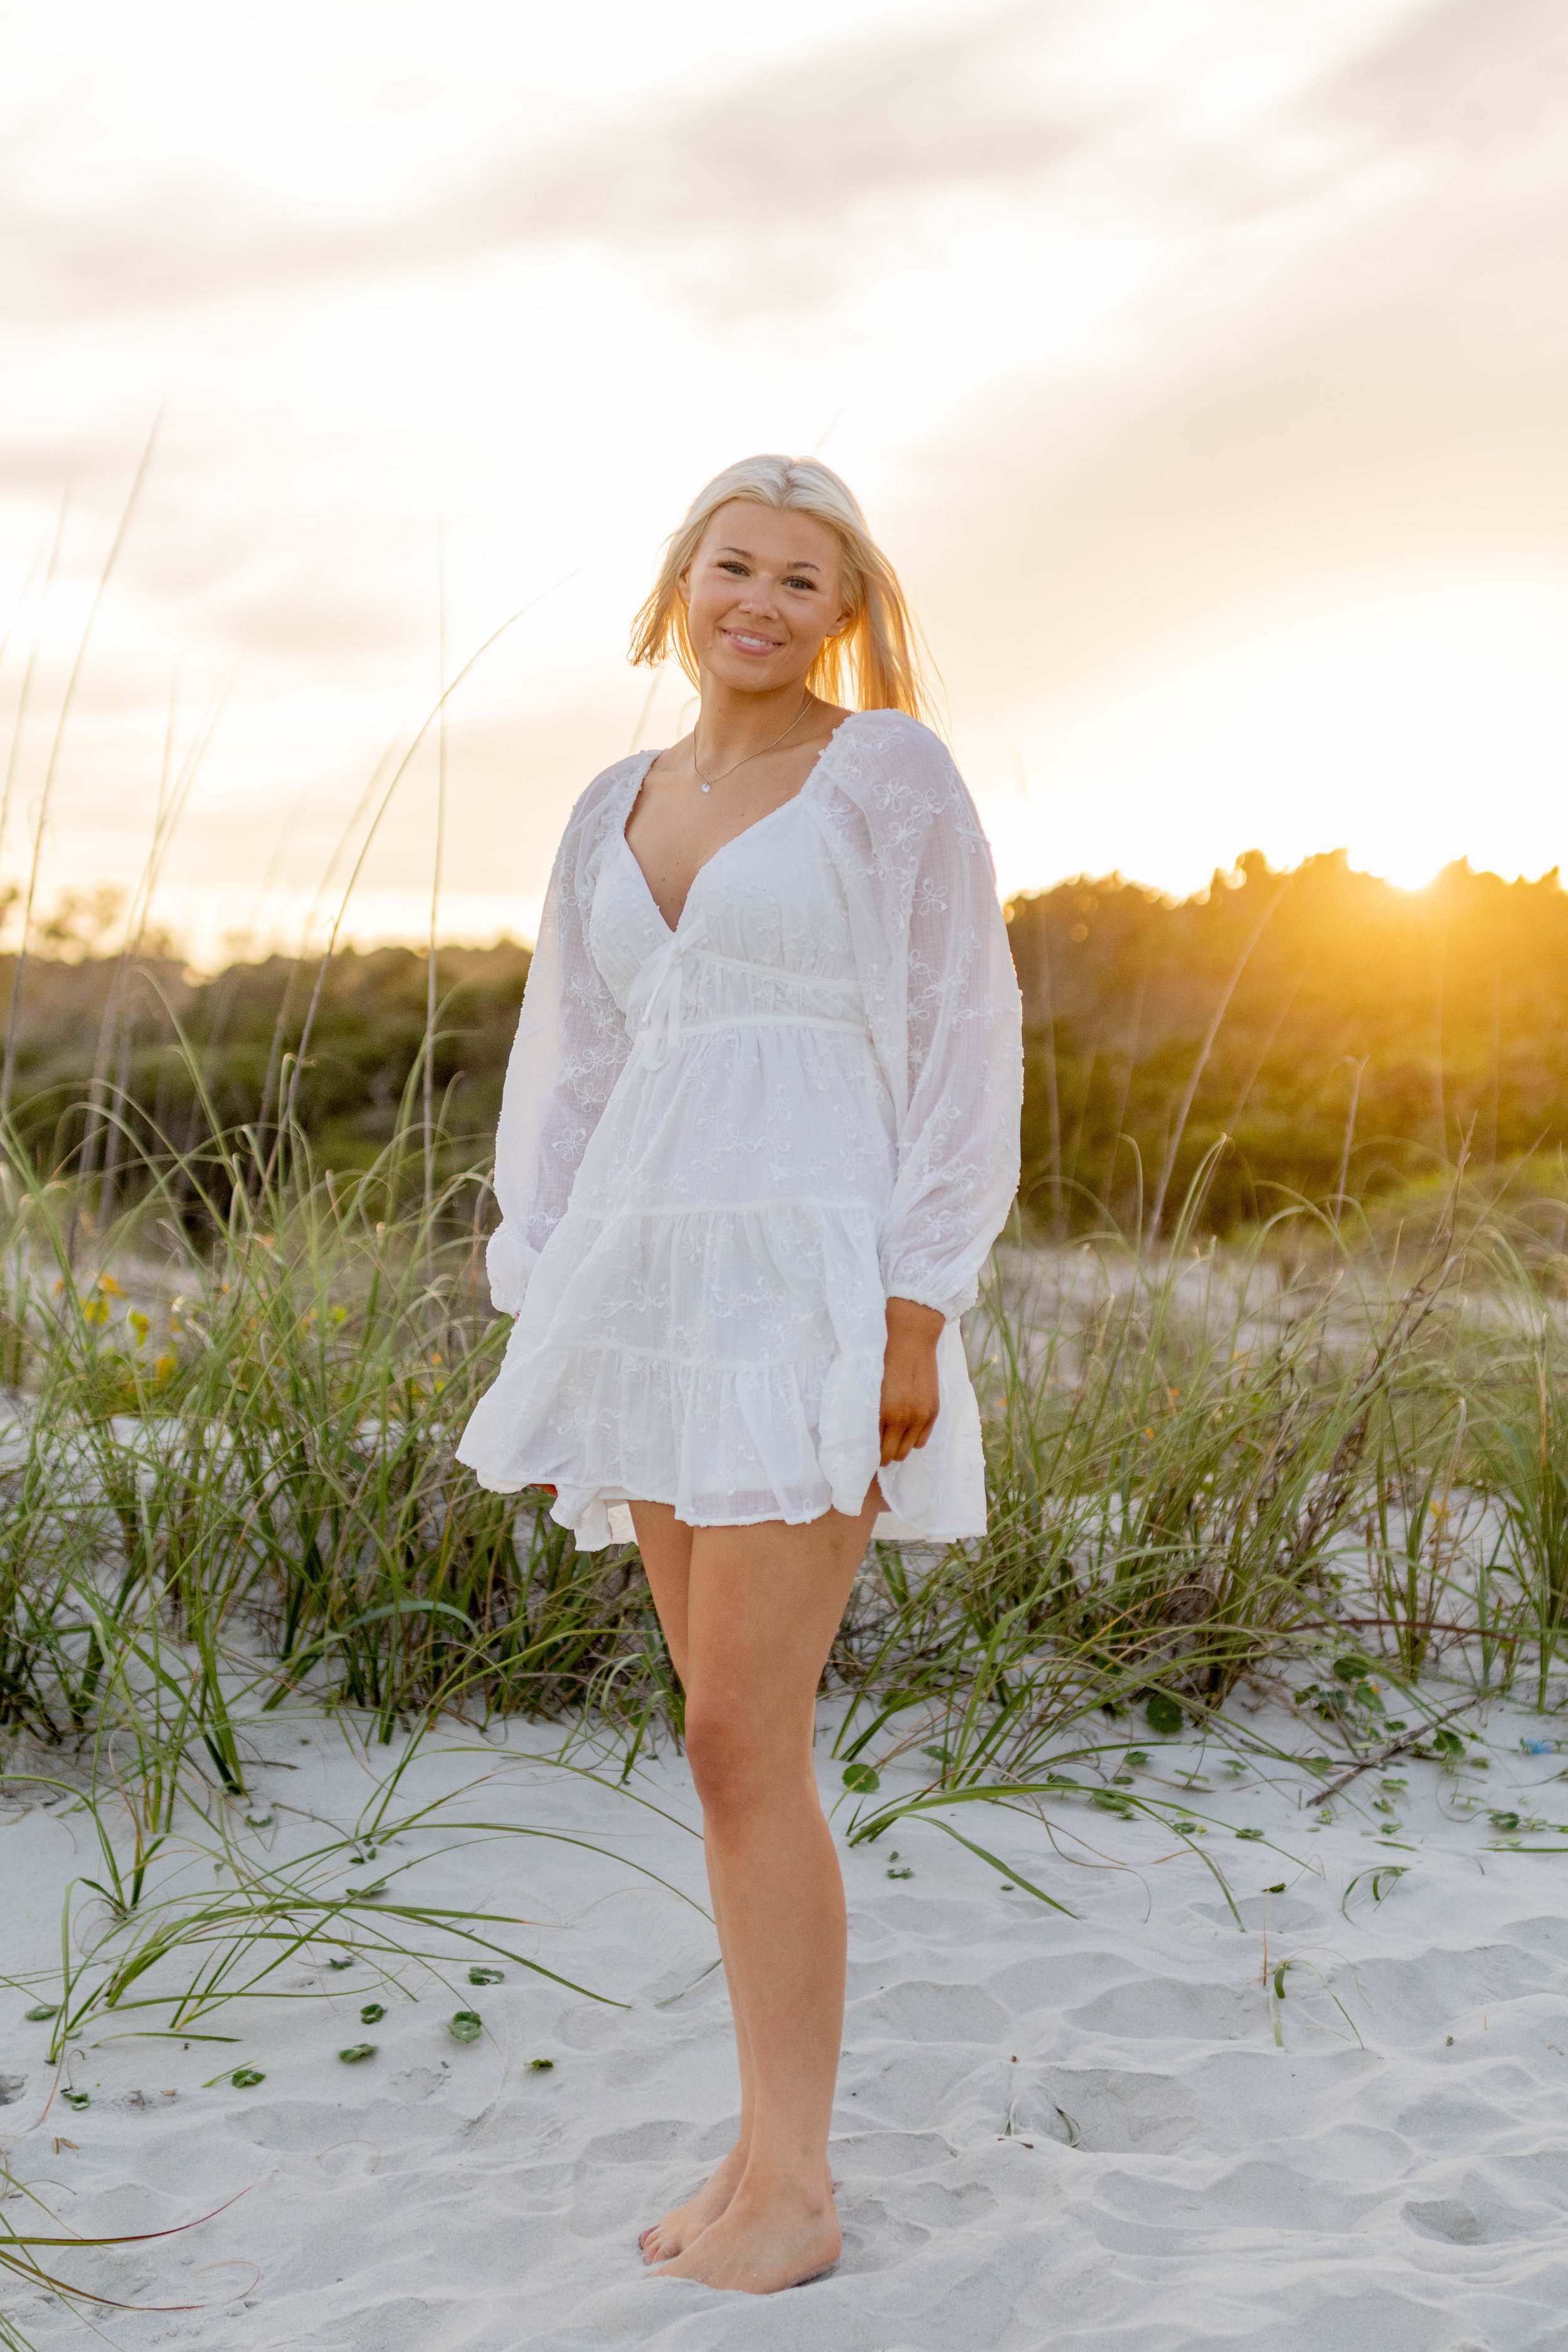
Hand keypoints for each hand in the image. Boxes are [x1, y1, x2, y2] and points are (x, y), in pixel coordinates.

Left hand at [879, 1296, 943, 1464]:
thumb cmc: (882, 1360)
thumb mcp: (869, 1390)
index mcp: (887, 1413)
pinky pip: (923, 1439)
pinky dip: (913, 1438)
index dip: (872, 1455)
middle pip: (895, 1455)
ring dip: (899, 1446)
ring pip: (909, 1449)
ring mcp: (923, 1415)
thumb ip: (870, 1415)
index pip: (879, 1451)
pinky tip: (905, 1429)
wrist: (911, 1339)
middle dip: (885, 1453)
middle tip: (877, 1445)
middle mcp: (906, 1418)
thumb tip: (865, 1437)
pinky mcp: (934, 1410)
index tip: (866, 1452)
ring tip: (891, 1436)